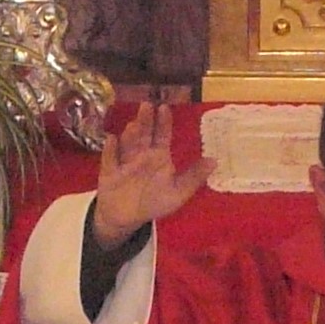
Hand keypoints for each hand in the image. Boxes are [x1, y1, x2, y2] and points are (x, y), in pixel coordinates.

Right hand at [91, 103, 212, 244]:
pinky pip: (109, 160)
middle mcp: (142, 155)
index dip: (163, 122)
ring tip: (134, 126)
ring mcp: (125, 162)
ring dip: (130, 136)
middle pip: (144, 135)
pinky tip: (111, 140)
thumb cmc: (153, 202)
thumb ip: (194, 177)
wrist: (126, 218)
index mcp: (158, 157)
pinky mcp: (109, 172)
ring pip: (128, 145)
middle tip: (146, 106)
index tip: (164, 108)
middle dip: (145, 121)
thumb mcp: (178, 193)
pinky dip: (110, 151)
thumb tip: (215, 161)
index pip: (162, 135)